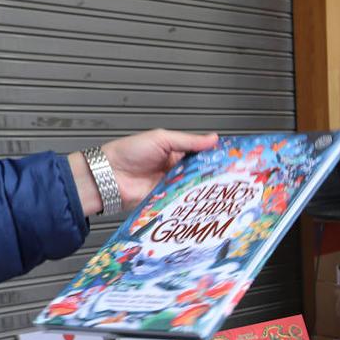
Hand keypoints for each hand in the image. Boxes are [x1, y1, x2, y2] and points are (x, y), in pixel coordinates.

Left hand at [70, 130, 218, 215]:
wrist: (109, 176)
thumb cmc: (128, 153)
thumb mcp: (161, 139)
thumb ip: (188, 141)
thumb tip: (212, 138)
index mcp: (175, 153)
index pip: (201, 155)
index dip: (215, 157)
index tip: (231, 159)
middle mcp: (176, 170)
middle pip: (201, 173)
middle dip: (214, 175)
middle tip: (231, 175)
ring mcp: (173, 186)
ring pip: (195, 188)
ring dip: (205, 188)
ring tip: (221, 187)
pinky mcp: (169, 201)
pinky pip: (185, 201)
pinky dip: (193, 201)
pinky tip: (204, 199)